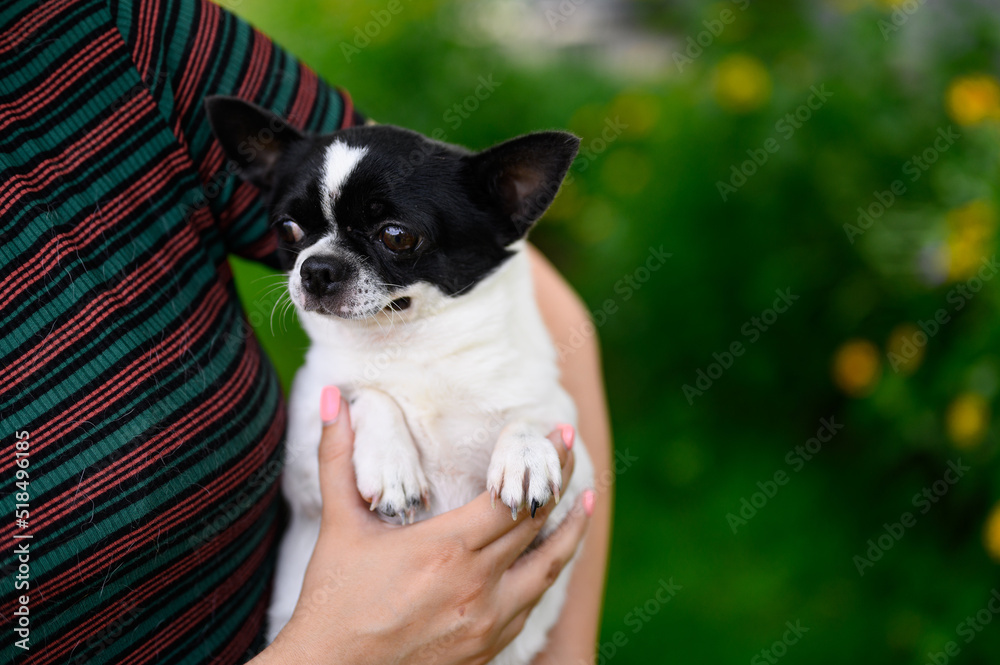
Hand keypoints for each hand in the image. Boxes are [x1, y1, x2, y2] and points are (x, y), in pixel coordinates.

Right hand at [253, 388, 592, 664]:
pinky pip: (529, 606)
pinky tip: (545, 563)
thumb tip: (329, 397)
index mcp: (448, 548)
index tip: (560, 434)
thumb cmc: (332, 601)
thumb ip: (338, 456)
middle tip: (571, 452)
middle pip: (537, 526)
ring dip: (569, 535)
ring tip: (583, 506)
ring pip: (547, 571)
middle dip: (559, 483)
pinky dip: (543, 577)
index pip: (515, 496)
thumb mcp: (339, 524)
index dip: (543, 462)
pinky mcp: (487, 649)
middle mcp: (478, 584)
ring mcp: (487, 621)